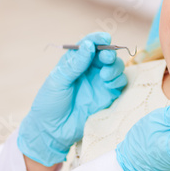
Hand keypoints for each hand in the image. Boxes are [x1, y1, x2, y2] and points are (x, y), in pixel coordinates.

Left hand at [18, 32, 126, 165]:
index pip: (89, 45)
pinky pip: (120, 83)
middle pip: (106, 54)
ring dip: (114, 66)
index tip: (104, 38)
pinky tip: (108, 84)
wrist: (52, 131)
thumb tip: (88, 45)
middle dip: (109, 53)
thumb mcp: (58, 81)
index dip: (98, 39)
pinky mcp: (107, 96)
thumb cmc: (49, 103)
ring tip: (105, 75)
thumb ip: (75, 64)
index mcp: (76, 61)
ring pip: (116, 67)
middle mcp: (90, 70)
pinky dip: (118, 79)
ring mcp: (100, 82)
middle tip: (106, 58)